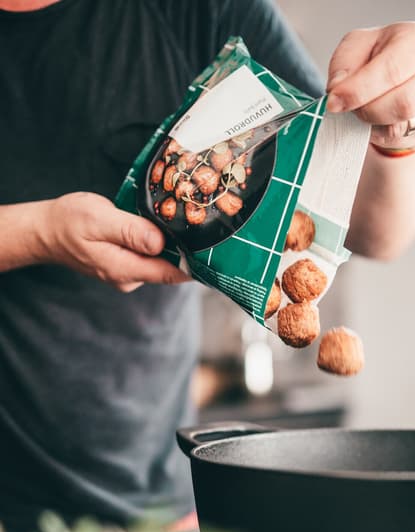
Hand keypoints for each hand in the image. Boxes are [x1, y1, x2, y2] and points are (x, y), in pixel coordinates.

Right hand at [37, 192, 190, 291]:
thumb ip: (131, 231)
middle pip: (169, 268)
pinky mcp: (125, 265)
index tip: (216, 250)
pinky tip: (162, 226)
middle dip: (186, 250)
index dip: (195, 264)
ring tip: (186, 221)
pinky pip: (149, 257)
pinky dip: (158, 243)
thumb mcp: (99, 219)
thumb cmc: (69, 222)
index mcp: (125, 269)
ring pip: (160, 261)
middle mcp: (130, 277)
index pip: (171, 274)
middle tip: (205, 225)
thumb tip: (160, 243)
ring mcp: (128, 273)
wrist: (46, 231)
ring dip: (172, 244)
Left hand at [326, 22, 414, 150]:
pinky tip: (377, 120)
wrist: (400, 77)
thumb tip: (337, 90)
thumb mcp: (356, 48)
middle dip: (368, 111)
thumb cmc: (378, 57)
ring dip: (373, 123)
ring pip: (403, 126)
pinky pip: (402, 139)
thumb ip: (343, 65)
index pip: (392, 70)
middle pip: (404, 103)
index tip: (334, 102)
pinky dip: (381, 133)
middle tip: (351, 108)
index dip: (359, 90)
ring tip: (364, 110)